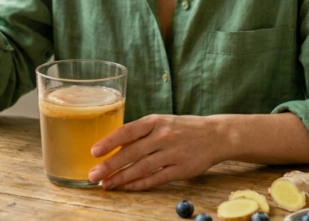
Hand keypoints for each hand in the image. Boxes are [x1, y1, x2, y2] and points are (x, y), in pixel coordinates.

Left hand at [87, 114, 224, 190]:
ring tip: (107, 184)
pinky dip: (140, 184)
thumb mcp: (161, 122)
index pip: (128, 131)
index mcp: (155, 121)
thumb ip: (140, 133)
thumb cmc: (182, 128)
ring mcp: (173, 153)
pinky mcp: (182, 169)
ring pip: (142, 168)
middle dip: (110, 165)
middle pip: (132, 152)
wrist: (215, 135)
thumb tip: (113, 147)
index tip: (94, 152)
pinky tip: (128, 187)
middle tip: (93, 175)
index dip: (109, 142)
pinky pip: (157, 179)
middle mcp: (163, 136)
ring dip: (121, 178)